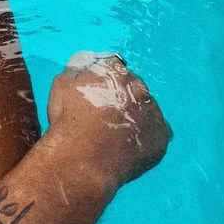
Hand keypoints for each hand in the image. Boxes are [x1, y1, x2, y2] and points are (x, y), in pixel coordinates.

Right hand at [47, 52, 171, 190]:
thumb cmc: (67, 123)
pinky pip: (159, 132)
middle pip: (133, 87)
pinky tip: (131, 145)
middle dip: (122, 99)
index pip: (114, 68)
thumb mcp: (62, 85)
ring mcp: (152, 110)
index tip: (98, 97)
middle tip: (107, 118)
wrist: (82, 160)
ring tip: (117, 135)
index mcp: (114, 70)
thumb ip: (77, 68)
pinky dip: (147, 136)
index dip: (104, 84)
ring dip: (136, 116)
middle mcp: (138, 86)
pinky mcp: (162, 135)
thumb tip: (87, 63)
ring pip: (147, 108)